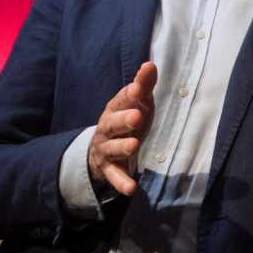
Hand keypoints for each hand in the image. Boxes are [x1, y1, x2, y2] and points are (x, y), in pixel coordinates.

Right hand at [87, 61, 156, 196]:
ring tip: (134, 146)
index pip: (121, 100)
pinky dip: (121, 182)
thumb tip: (150, 64)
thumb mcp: (136, 103)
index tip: (139, 88)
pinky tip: (132, 188)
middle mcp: (107, 128)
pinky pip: (114, 176)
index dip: (129, 94)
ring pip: (112, 148)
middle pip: (112, 123)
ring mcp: (106, 149)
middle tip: (137, 117)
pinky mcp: (109, 169)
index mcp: (114, 109)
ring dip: (122, 147)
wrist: (101, 149)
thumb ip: (143, 86)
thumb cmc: (125, 120)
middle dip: (123, 120)